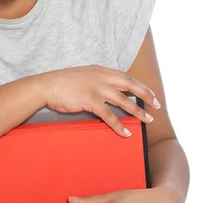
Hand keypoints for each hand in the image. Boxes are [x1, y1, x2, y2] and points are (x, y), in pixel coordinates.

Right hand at [43, 64, 160, 136]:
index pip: (125, 76)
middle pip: (130, 85)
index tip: (149, 93)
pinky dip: (119, 125)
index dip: (139, 85)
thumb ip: (95, 79)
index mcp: (100, 70)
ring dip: (137, 111)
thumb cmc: (61, 82)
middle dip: (146, 95)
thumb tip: (105, 89)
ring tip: (147, 120)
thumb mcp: (82, 75)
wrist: (46, 86)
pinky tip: (126, 132)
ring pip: (124, 101)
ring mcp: (97, 89)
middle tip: (157, 105)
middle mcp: (102, 77)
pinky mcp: (90, 101)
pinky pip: (109, 115)